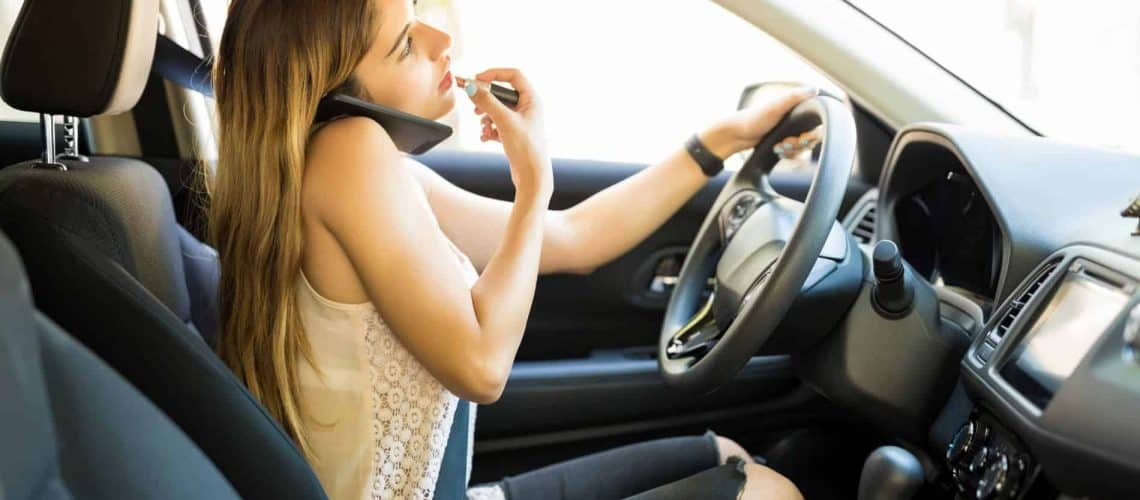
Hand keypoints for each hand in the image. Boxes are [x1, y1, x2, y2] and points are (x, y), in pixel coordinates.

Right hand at [460, 68, 551, 198]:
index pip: (513, 75)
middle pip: (502, 93)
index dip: (494, 74)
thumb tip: (471, 87)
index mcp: (532, 99)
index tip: (476, 80)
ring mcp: (521, 121)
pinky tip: (486, 138)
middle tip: (475, 108)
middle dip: (486, 100)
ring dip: (486, 117)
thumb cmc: (526, 149)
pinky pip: (497, 123)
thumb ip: (487, 102)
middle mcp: (528, 108)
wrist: (532, 177)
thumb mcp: (504, 121)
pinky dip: (489, 128)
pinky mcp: (515, 134)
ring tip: (484, 127)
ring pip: (497, 109)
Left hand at [699, 86, 818, 158]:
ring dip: (792, 151)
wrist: (735, 135)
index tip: (802, 139)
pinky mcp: (782, 142)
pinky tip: (777, 151)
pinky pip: (793, 153)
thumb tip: (815, 89)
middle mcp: (794, 120)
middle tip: (785, 143)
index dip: (812, 136)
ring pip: (802, 148)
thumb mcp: (774, 107)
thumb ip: (794, 97)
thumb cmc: (753, 119)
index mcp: (796, 108)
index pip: (816, 126)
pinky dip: (787, 154)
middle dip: (799, 144)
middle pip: (811, 139)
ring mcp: (788, 132)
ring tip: (778, 147)